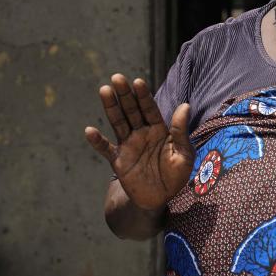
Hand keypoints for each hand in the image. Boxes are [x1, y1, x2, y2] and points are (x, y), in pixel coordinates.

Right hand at [84, 74, 192, 210]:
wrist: (161, 198)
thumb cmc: (176, 175)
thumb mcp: (184, 154)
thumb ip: (181, 131)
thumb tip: (186, 105)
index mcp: (159, 129)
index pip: (150, 108)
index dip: (143, 96)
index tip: (137, 82)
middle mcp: (142, 133)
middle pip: (131, 110)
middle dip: (125, 94)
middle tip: (117, 77)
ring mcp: (129, 145)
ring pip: (118, 122)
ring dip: (111, 107)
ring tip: (104, 90)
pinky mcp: (118, 160)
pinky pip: (106, 149)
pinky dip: (97, 141)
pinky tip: (89, 131)